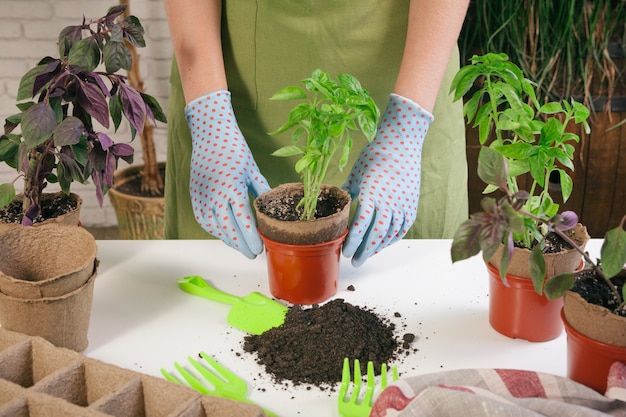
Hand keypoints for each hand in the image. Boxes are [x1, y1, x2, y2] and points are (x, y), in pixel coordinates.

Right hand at [185, 91, 270, 258]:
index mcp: (232, 188)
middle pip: (228, 229)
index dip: (251, 239)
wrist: (210, 133)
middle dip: (241, 245)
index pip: (243, 221)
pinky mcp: (194, 195)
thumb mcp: (253, 171)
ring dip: (228, 239)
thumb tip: (271, 212)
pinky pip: (203, 219)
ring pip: (214, 227)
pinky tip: (225, 233)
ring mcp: (202, 196)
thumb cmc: (235, 149)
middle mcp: (214, 195)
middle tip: (253, 254)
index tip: (259, 249)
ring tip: (241, 246)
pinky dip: (214, 230)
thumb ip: (262, 193)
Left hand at [342, 93, 432, 265]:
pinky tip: (382, 244)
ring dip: (377, 247)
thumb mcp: (355, 175)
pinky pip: (402, 229)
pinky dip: (391, 239)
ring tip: (366, 254)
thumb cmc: (373, 158)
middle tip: (355, 261)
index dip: (353, 242)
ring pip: (390, 234)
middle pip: (376, 235)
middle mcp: (389, 202)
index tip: (345, 251)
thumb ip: (346, 195)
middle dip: (364, 251)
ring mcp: (403, 204)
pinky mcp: (411, 205)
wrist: (400, 145)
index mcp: (371, 194)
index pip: (361, 225)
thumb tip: (335, 209)